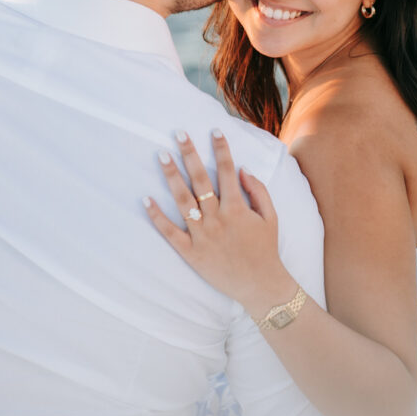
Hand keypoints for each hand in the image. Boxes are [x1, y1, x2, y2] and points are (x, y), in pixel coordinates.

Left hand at [143, 129, 293, 317]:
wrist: (260, 285)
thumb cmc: (266, 250)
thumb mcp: (271, 217)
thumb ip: (258, 191)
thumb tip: (242, 169)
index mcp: (237, 208)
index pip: (227, 171)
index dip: (221, 149)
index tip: (214, 130)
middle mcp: (218, 218)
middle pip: (200, 180)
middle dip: (190, 154)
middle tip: (178, 133)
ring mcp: (202, 235)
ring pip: (183, 200)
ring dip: (172, 176)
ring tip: (162, 155)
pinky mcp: (191, 252)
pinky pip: (170, 232)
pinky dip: (157, 216)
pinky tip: (146, 199)